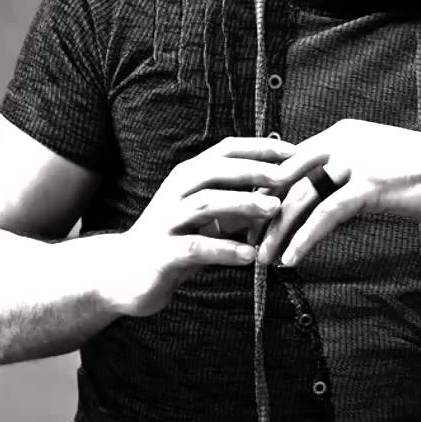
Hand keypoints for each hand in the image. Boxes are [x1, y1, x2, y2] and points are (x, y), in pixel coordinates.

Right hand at [105, 136, 331, 317]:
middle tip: (289, 173)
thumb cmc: (173, 240)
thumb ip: (237, 204)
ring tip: (275, 209)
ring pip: (206, 203)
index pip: (227, 151)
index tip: (297, 151)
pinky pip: (196, 247)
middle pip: (215, 169)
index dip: (261, 148)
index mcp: (188, 177)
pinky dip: (224, 249)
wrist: (123, 273)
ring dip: (242, 203)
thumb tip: (282, 193)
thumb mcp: (207, 218)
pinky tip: (250, 256)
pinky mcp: (163, 252)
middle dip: (254, 169)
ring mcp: (167, 221)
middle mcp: (176, 192)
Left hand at [255, 119, 420, 268]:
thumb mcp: (374, 170)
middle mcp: (341, 141)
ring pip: (301, 197)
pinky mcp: (371, 184)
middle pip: (285, 178)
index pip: (288, 162)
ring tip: (263, 257)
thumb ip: (342, 181)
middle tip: (242, 238)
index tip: (245, 216)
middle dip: (259, 210)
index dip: (264, 191)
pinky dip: (305, 238)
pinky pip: (327, 214)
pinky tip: (292, 259)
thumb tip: (315, 207)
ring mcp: (356, 160)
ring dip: (277, 231)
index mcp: (339, 134)